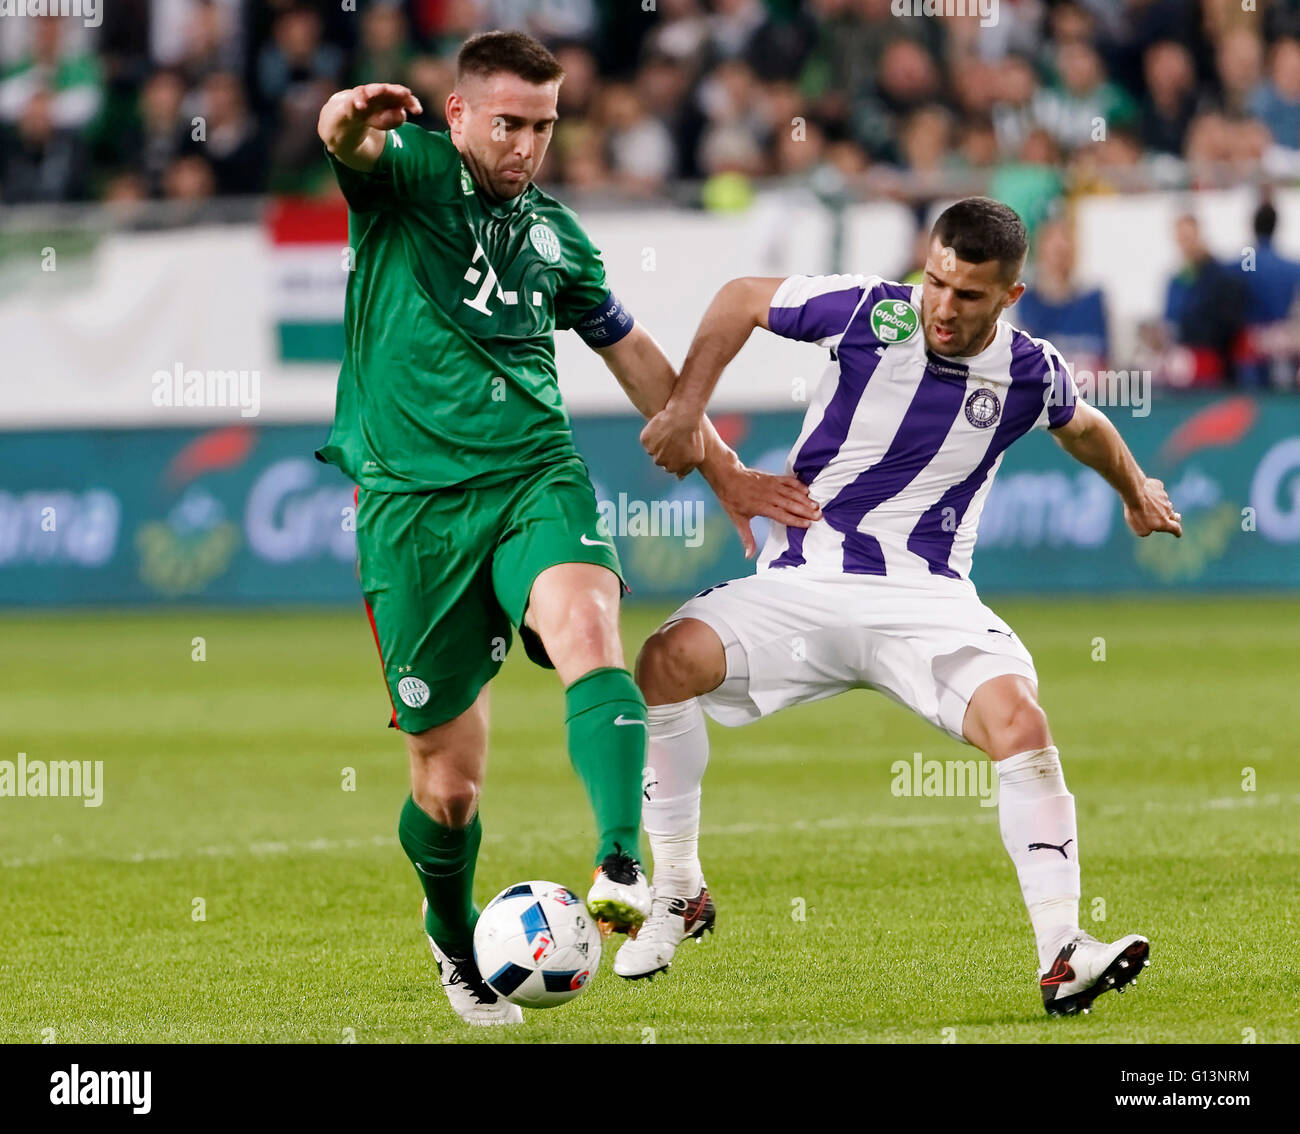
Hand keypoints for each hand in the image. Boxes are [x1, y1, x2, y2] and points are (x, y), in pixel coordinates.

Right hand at [347, 83, 422, 129]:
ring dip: (376, 89)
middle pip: (390, 89)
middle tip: (404, 93)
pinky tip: (361, 106)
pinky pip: (356, 98)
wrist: (354, 115)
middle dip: (397, 91)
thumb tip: (401, 114)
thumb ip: (396, 119)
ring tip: (382, 89)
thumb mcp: (387, 122)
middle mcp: (381, 92)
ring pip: (372, 89)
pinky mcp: (354, 98)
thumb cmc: (374, 116)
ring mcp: (367, 93)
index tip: (418, 112)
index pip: (405, 98)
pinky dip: (359, 101)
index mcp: (393, 97)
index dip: (412, 103)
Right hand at [640, 405, 705, 476]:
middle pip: (660, 459)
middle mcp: (659, 462)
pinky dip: (652, 434)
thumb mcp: (696, 456)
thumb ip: (687, 469)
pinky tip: (661, 428)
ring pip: (653, 449)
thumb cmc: (693, 437)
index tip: (680, 446)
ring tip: (669, 432)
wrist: (683, 418)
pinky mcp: (645, 440)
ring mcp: (651, 451)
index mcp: (671, 468)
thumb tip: (679, 478)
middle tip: (674, 438)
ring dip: (658, 443)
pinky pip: (647, 439)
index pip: (669, 467)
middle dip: (666, 451)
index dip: (675, 456)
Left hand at [705, 462, 821, 558]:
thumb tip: (748, 556)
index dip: (795, 520)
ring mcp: (772, 485)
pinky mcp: (773, 478)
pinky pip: (789, 481)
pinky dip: (799, 485)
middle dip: (805, 510)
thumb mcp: (738, 520)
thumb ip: (747, 538)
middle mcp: (768, 496)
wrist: (728, 476)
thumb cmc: (732, 499)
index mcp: (761, 506)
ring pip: (792, 492)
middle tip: (819, 516)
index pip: (781, 515)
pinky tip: (808, 491)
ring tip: (817, 506)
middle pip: (790, 504)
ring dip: (805, 499)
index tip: (808, 524)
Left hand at [1123, 477, 1181, 537]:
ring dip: (1160, 506)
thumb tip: (1150, 528)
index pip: (1175, 528)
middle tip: (1173, 518)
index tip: (1178, 534)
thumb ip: (1147, 532)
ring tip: (1150, 505)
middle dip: (1174, 518)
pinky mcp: (1158, 487)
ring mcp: (1164, 497)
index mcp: (1164, 522)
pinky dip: (1154, 493)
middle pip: (1174, 515)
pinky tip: (1145, 493)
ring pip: (1165, 503)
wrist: (1134, 493)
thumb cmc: (1136, 513)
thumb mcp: (1140, 530)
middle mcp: (1167, 509)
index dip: (1177, 532)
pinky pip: (1158, 491)